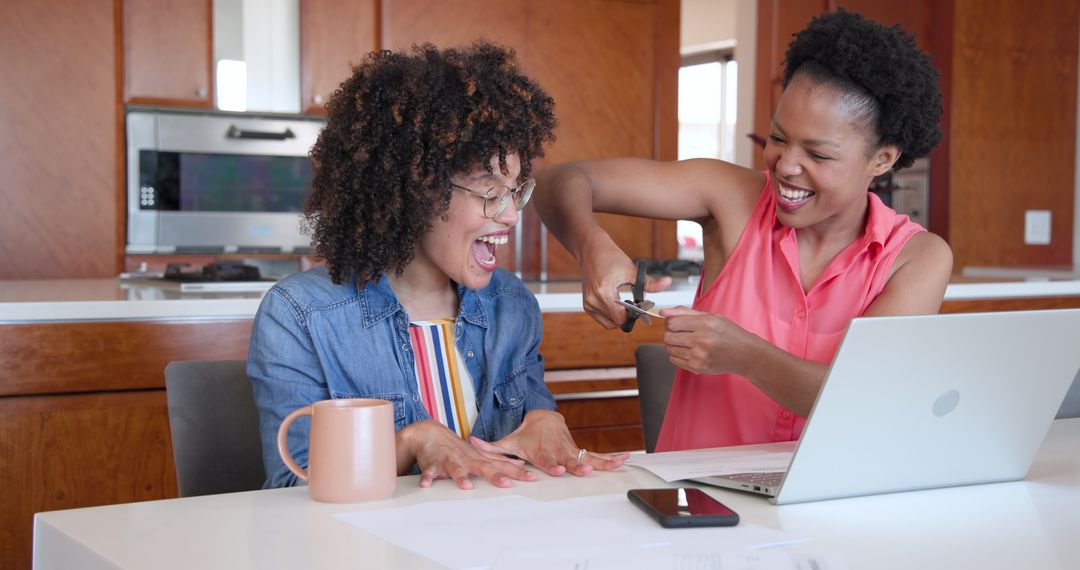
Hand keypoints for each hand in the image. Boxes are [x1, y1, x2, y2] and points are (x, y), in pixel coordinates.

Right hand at [400, 420, 537, 489]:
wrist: (429, 434)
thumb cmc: (458, 449)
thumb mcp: (479, 454)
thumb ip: (498, 461)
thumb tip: (520, 465)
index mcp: (479, 459)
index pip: (501, 465)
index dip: (517, 472)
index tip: (532, 478)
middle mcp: (466, 459)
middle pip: (482, 468)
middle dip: (495, 476)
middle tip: (507, 484)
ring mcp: (449, 461)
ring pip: (456, 470)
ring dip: (460, 477)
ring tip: (466, 485)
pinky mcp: (432, 465)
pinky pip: (429, 473)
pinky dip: (427, 478)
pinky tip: (426, 485)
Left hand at [470, 410, 628, 476]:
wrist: (544, 417)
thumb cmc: (527, 435)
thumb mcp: (509, 440)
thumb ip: (492, 447)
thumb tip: (473, 444)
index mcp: (543, 451)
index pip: (547, 459)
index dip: (552, 464)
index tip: (557, 469)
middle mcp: (559, 450)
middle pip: (569, 459)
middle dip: (576, 465)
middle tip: (583, 471)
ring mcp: (572, 450)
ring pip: (587, 457)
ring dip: (600, 462)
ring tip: (616, 464)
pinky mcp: (580, 452)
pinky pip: (598, 456)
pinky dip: (612, 458)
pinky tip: (626, 459)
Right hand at [579, 230, 669, 328]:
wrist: (591, 249)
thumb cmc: (610, 257)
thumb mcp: (631, 270)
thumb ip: (650, 282)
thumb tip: (667, 282)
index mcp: (604, 292)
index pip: (620, 318)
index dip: (632, 314)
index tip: (638, 305)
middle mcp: (593, 300)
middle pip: (615, 323)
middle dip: (626, 316)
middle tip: (631, 303)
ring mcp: (588, 303)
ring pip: (608, 323)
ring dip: (617, 317)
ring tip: (623, 302)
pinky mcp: (586, 304)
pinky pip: (601, 318)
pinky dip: (610, 314)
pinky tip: (615, 302)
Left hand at [660, 306, 764, 375]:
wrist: (745, 355)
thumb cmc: (730, 334)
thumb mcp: (711, 317)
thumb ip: (685, 312)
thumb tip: (663, 312)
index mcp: (705, 324)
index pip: (671, 322)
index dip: (669, 322)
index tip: (674, 322)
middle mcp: (702, 340)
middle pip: (668, 336)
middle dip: (670, 333)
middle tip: (680, 333)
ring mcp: (699, 355)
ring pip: (669, 348)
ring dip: (673, 344)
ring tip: (686, 342)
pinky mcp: (697, 367)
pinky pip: (674, 360)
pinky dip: (677, 355)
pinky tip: (688, 351)